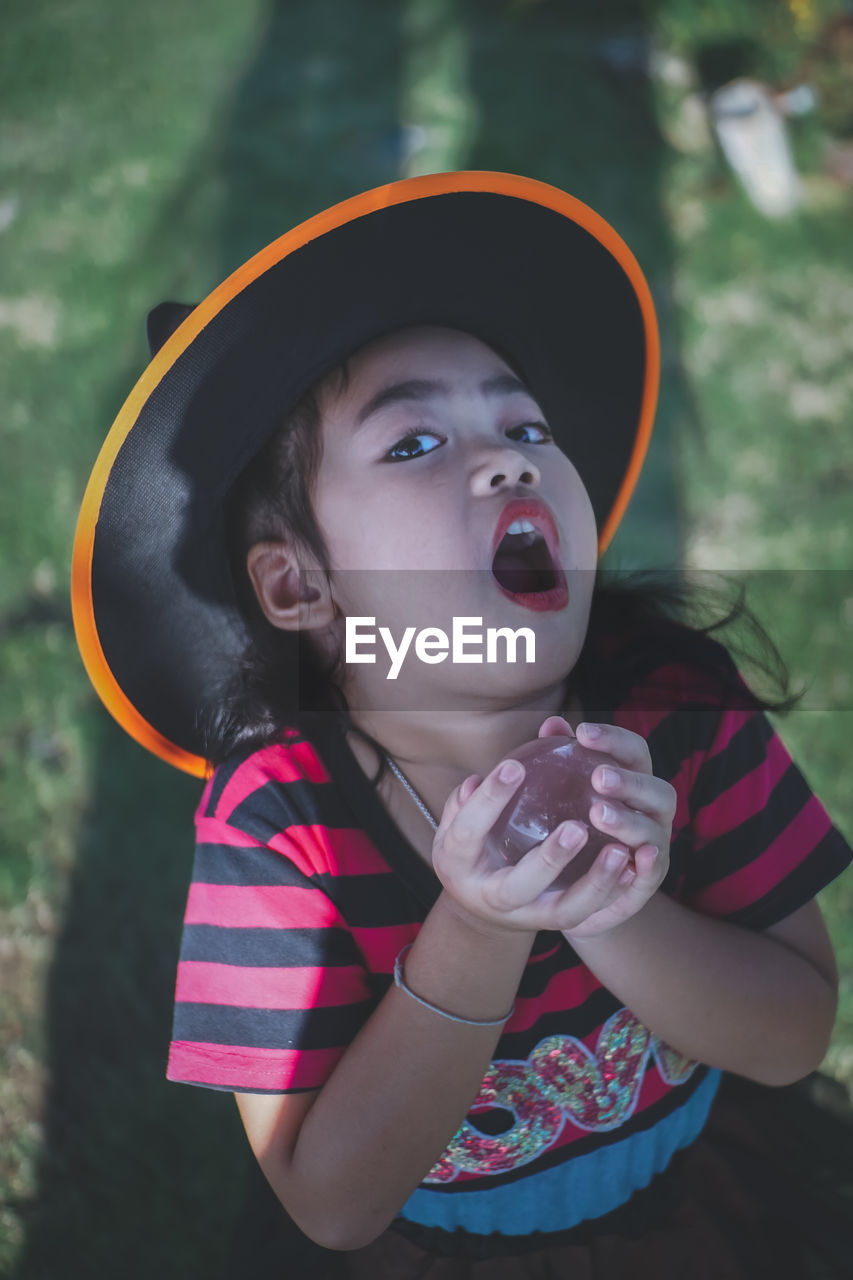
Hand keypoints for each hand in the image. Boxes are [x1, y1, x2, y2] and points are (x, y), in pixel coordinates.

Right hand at [430, 731, 666, 936]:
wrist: (480, 910)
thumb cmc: (469, 851)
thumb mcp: (456, 825)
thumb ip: (467, 800)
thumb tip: (481, 777)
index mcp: (457, 865)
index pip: (468, 833)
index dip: (489, 800)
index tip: (514, 766)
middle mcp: (490, 898)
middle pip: (517, 887)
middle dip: (548, 860)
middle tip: (577, 827)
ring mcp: (524, 916)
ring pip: (563, 912)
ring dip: (594, 883)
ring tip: (620, 851)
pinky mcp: (553, 922)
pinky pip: (585, 914)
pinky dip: (610, 892)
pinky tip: (632, 866)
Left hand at [537, 716, 673, 939]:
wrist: (574, 886)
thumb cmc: (571, 826)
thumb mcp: (562, 793)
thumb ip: (559, 758)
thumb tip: (551, 724)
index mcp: (633, 782)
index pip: (633, 752)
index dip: (614, 739)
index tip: (582, 732)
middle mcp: (650, 811)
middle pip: (656, 789)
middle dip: (630, 782)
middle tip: (597, 777)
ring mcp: (654, 846)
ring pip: (653, 831)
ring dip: (629, 821)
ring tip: (598, 814)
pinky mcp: (647, 881)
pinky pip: (654, 874)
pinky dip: (649, 864)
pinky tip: (635, 856)